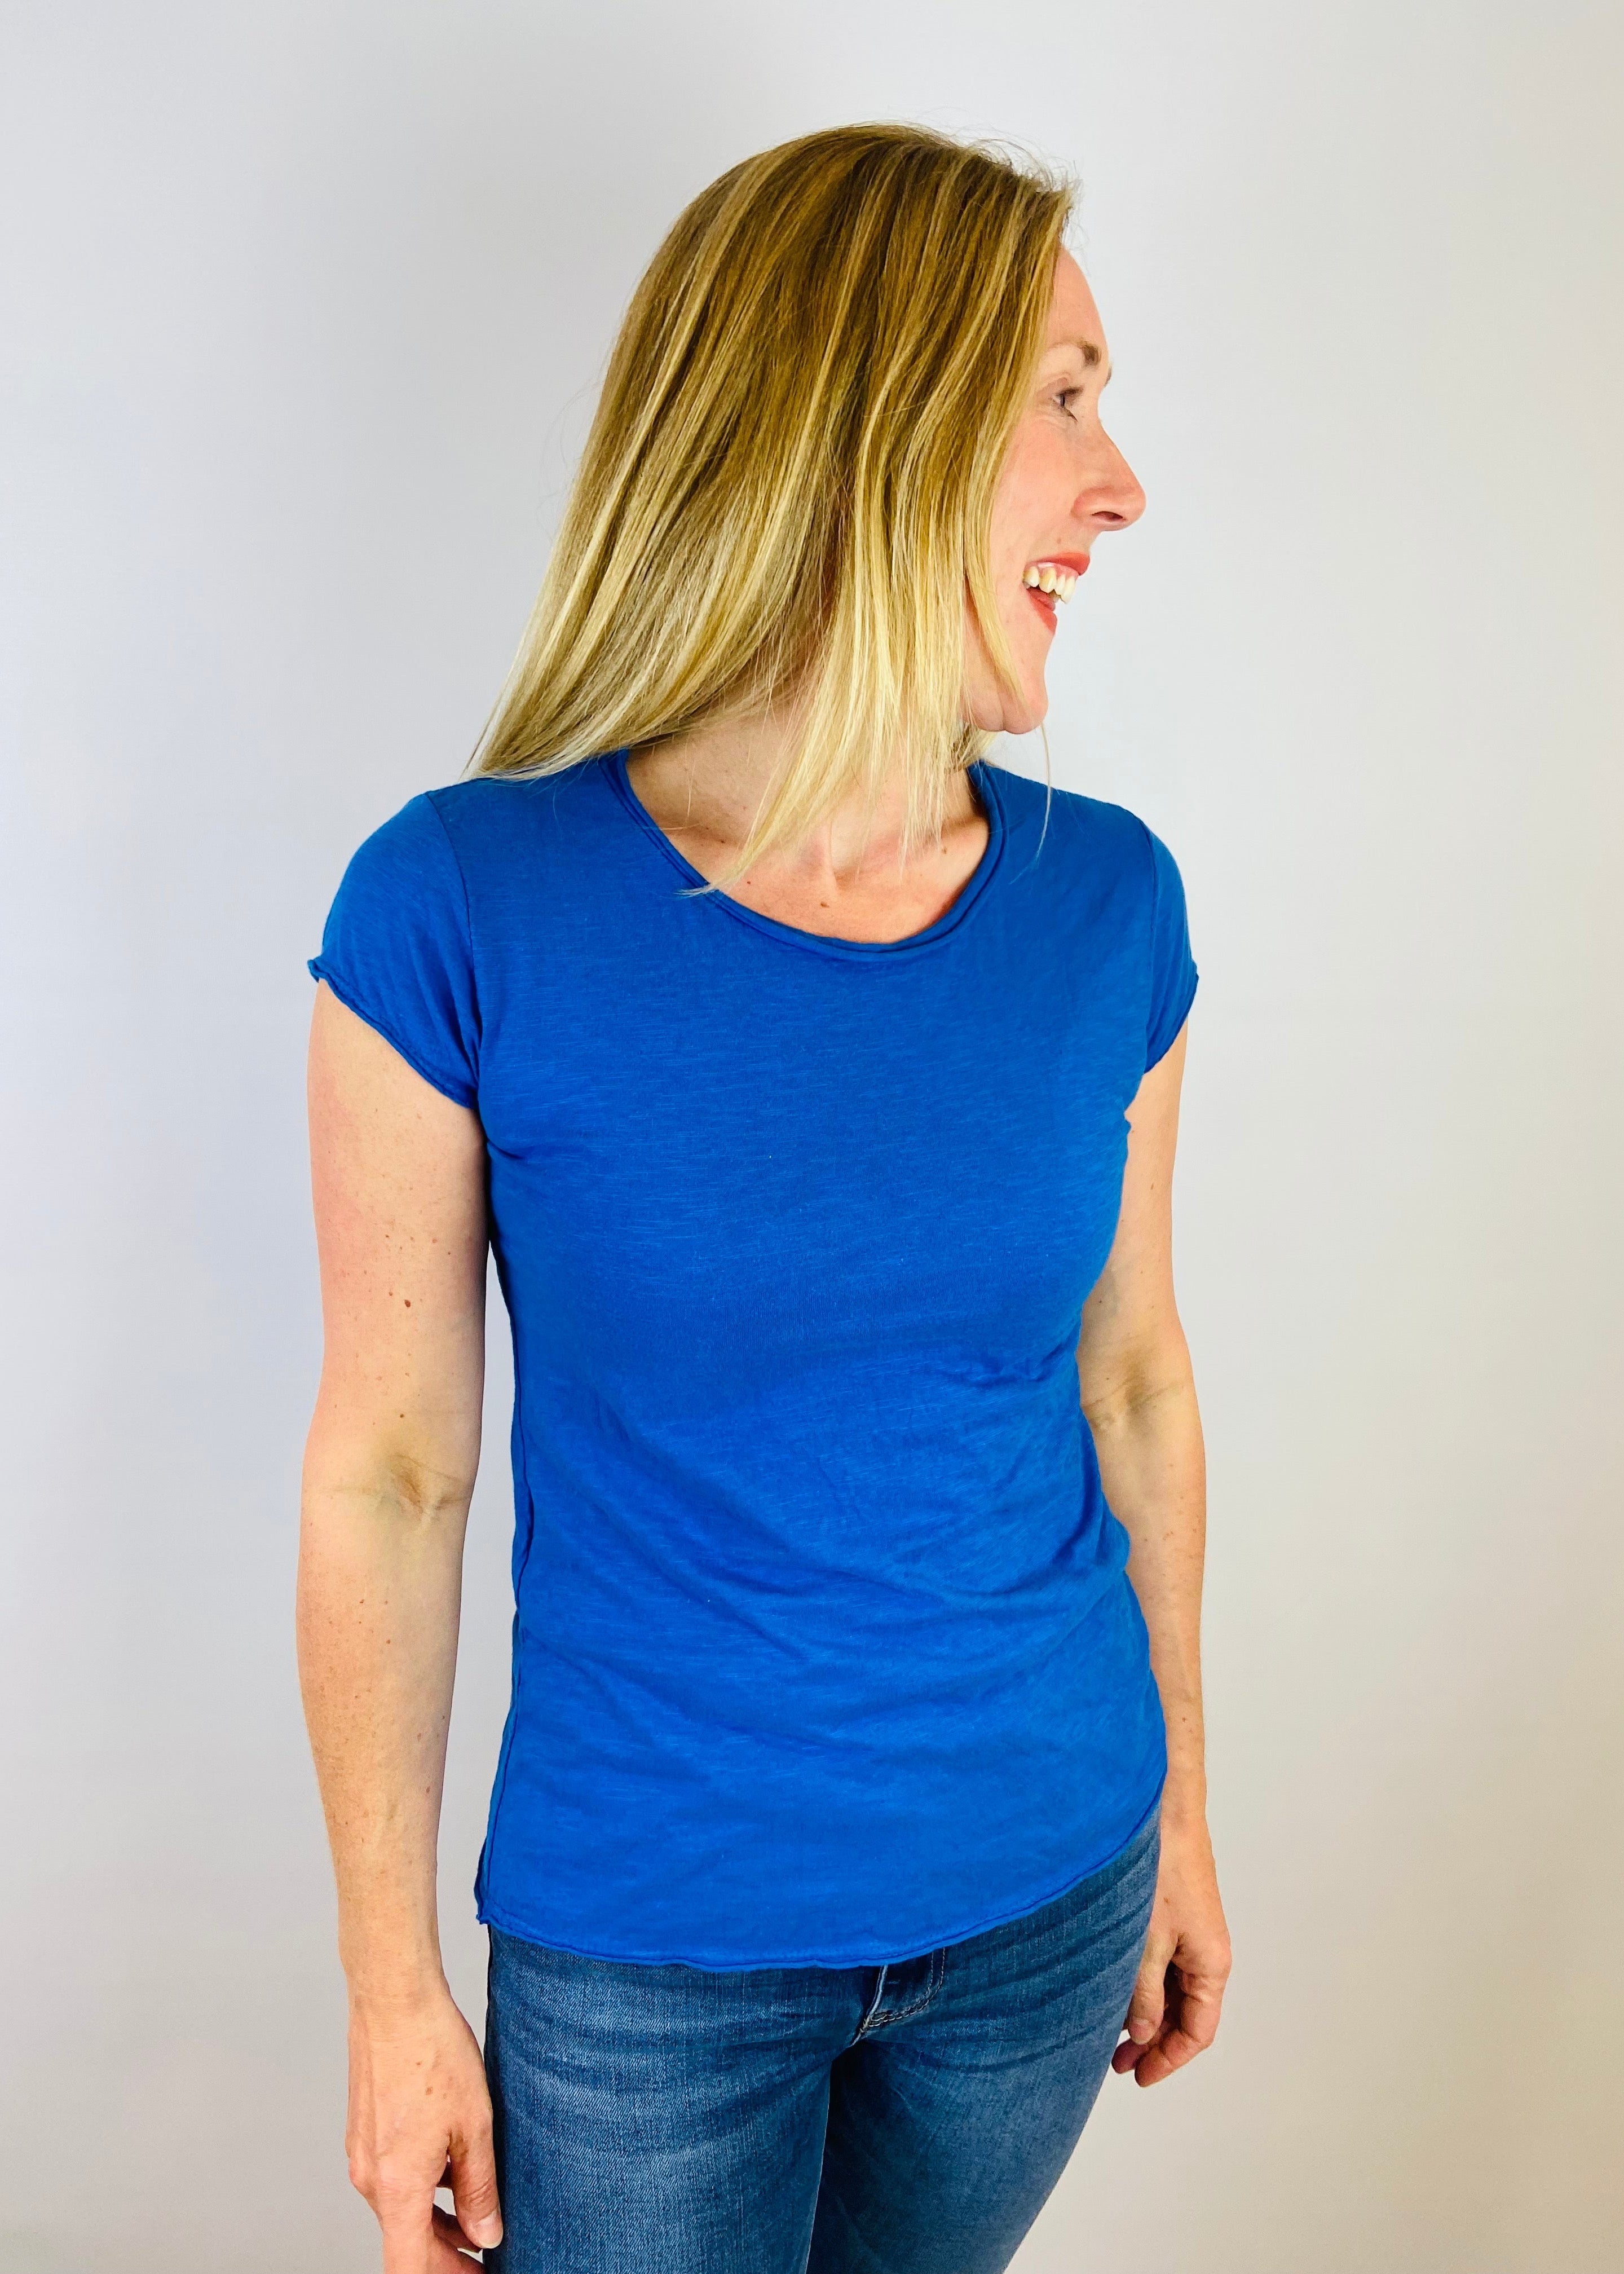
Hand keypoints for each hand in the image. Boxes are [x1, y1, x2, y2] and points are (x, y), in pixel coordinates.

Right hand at [345, 1982, 502, 2268]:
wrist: (394, 2000)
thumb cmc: (433, 2053)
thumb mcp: (475, 2127)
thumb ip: (479, 2189)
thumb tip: (486, 2235)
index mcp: (396, 2187)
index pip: (409, 2267)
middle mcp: (370, 2178)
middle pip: (405, 2242)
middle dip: (446, 2256)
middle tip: (486, 2252)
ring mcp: (363, 2155)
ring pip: (400, 2210)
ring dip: (436, 2222)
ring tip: (478, 2213)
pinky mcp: (365, 2133)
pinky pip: (393, 2179)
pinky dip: (422, 2190)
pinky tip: (453, 2169)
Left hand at [1112, 1810, 1230, 2087]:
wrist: (1161, 1811)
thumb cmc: (1161, 1869)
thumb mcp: (1146, 1942)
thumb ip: (1144, 1994)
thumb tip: (1143, 2036)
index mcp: (1211, 1964)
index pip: (1198, 2031)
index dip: (1168, 2060)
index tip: (1138, 2076)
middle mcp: (1206, 1953)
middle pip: (1186, 2015)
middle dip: (1153, 2043)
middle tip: (1116, 2062)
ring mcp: (1190, 1935)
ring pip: (1172, 1991)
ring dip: (1145, 2014)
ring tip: (1109, 2032)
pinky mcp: (1174, 1917)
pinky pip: (1163, 1965)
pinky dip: (1143, 1985)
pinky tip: (1116, 1992)